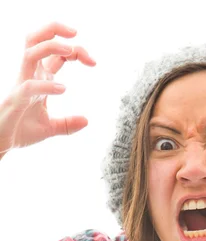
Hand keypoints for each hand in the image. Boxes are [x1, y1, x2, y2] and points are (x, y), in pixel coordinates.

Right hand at [0, 21, 95, 154]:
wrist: (3, 143)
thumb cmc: (21, 130)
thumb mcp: (50, 128)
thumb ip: (68, 124)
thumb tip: (87, 121)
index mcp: (39, 78)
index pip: (56, 54)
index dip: (76, 51)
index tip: (93, 62)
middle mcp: (30, 75)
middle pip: (37, 39)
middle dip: (55, 30)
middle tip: (76, 33)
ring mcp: (22, 84)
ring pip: (31, 51)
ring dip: (51, 46)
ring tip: (70, 50)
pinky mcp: (17, 99)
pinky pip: (30, 85)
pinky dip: (47, 85)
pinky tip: (63, 89)